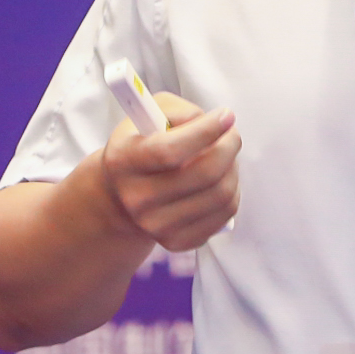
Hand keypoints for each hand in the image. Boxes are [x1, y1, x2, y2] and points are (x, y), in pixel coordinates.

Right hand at [100, 93, 240, 251]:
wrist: (121, 196)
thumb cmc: (142, 144)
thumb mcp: (149, 114)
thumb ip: (180, 111)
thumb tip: (217, 123)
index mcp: (124, 161)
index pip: (170, 152)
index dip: (205, 132)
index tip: (226, 116)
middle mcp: (137, 199)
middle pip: (203, 175)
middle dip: (228, 147)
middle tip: (231, 134)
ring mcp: (156, 226)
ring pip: (221, 195)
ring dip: (233, 168)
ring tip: (224, 155)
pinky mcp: (177, 242)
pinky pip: (225, 214)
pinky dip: (232, 191)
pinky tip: (219, 179)